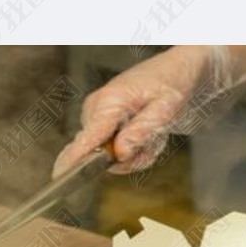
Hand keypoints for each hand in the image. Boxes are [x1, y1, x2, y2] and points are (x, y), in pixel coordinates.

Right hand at [53, 46, 240, 176]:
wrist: (186, 70)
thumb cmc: (176, 82)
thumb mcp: (166, 110)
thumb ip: (141, 132)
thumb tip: (117, 154)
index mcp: (109, 101)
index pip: (88, 137)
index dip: (74, 158)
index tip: (60, 176)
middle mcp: (98, 107)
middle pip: (101, 152)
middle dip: (131, 157)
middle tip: (156, 142)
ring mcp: (102, 114)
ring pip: (111, 154)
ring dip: (138, 153)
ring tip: (157, 135)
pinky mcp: (109, 121)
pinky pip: (117, 149)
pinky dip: (138, 149)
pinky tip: (152, 135)